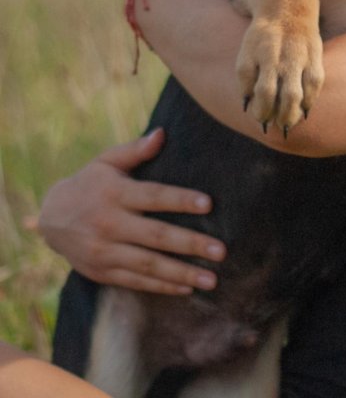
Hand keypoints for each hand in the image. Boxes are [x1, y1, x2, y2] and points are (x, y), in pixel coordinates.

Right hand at [39, 129, 226, 294]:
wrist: (50, 218)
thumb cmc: (90, 183)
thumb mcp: (106, 161)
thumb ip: (135, 150)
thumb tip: (162, 133)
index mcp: (114, 194)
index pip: (153, 197)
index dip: (181, 200)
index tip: (209, 204)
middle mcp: (109, 224)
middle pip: (156, 236)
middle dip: (190, 244)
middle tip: (221, 250)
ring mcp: (104, 252)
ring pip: (148, 265)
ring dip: (182, 273)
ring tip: (212, 279)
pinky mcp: (102, 272)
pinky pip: (136, 282)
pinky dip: (162, 286)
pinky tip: (187, 287)